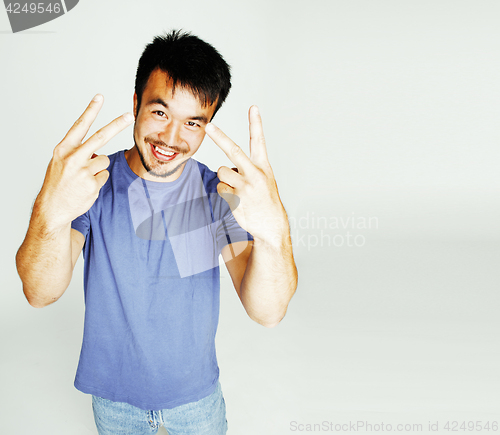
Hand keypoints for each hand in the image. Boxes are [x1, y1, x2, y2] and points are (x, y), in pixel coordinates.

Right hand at [37, 94, 133, 230]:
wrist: (52, 208)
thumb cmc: (58, 182)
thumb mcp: (60, 162)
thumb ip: (77, 153)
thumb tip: (97, 152)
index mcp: (64, 149)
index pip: (80, 126)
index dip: (91, 111)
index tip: (100, 97)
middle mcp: (73, 158)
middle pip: (101, 137)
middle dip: (117, 125)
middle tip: (129, 116)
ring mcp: (84, 171)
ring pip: (104, 161)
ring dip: (98, 168)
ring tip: (83, 178)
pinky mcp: (92, 184)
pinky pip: (104, 176)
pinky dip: (98, 181)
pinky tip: (85, 187)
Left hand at [205, 106, 288, 245]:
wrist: (272, 224)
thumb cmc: (266, 200)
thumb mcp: (265, 180)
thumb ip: (249, 169)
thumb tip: (228, 167)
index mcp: (263, 166)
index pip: (259, 141)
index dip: (256, 123)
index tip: (253, 107)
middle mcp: (255, 174)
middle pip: (233, 150)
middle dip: (220, 137)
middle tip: (209, 126)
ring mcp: (245, 186)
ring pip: (222, 172)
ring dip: (225, 178)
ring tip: (237, 188)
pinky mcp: (236, 198)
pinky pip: (220, 187)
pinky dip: (224, 191)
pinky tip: (235, 198)